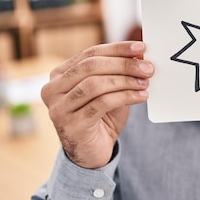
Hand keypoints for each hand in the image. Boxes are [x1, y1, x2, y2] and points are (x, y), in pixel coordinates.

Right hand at [41, 41, 153, 168]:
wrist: (92, 152)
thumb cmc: (101, 117)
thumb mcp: (109, 89)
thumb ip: (118, 71)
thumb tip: (139, 54)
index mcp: (60, 75)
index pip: (90, 53)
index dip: (117, 49)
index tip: (141, 47)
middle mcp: (52, 89)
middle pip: (91, 66)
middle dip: (123, 64)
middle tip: (147, 67)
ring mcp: (58, 108)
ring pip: (95, 84)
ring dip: (125, 81)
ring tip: (145, 83)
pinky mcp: (71, 125)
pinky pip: (101, 103)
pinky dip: (125, 96)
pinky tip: (141, 96)